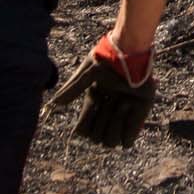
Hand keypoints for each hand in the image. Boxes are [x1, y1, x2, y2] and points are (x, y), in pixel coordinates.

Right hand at [74, 34, 153, 148]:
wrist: (131, 51)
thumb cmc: (108, 59)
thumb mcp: (87, 73)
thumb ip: (72, 89)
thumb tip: (54, 103)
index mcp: (94, 104)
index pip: (83, 130)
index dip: (85, 122)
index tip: (94, 103)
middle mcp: (107, 112)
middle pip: (95, 139)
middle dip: (101, 121)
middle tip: (110, 100)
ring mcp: (123, 116)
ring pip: (110, 142)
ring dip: (113, 124)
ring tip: (122, 102)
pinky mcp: (139, 115)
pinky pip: (128, 142)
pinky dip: (126, 132)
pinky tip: (130, 106)